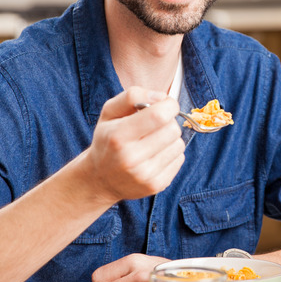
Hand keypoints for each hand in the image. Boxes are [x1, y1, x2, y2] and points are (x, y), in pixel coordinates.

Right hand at [71, 87, 185, 205]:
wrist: (100, 179)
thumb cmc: (107, 139)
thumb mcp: (109, 112)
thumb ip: (132, 96)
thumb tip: (162, 97)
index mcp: (118, 136)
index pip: (158, 116)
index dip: (169, 105)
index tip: (166, 104)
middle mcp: (131, 158)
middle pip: (172, 129)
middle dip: (168, 121)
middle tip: (155, 125)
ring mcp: (145, 175)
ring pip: (179, 144)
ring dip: (170, 138)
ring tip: (153, 141)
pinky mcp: (156, 185)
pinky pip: (180, 159)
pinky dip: (171, 153)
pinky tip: (155, 155)